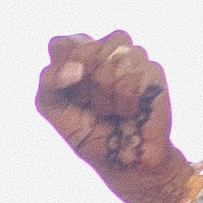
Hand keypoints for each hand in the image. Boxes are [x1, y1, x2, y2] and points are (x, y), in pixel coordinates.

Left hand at [35, 30, 186, 202]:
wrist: (120, 158)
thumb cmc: (87, 130)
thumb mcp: (52, 107)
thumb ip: (49, 81)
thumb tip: (76, 69)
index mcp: (78, 53)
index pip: (61, 44)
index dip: (62, 70)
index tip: (69, 92)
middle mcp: (105, 49)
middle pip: (85, 50)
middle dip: (83, 87)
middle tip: (92, 104)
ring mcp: (131, 56)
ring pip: (111, 60)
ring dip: (105, 94)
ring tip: (111, 108)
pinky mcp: (153, 70)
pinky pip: (132, 78)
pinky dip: (125, 102)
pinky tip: (129, 111)